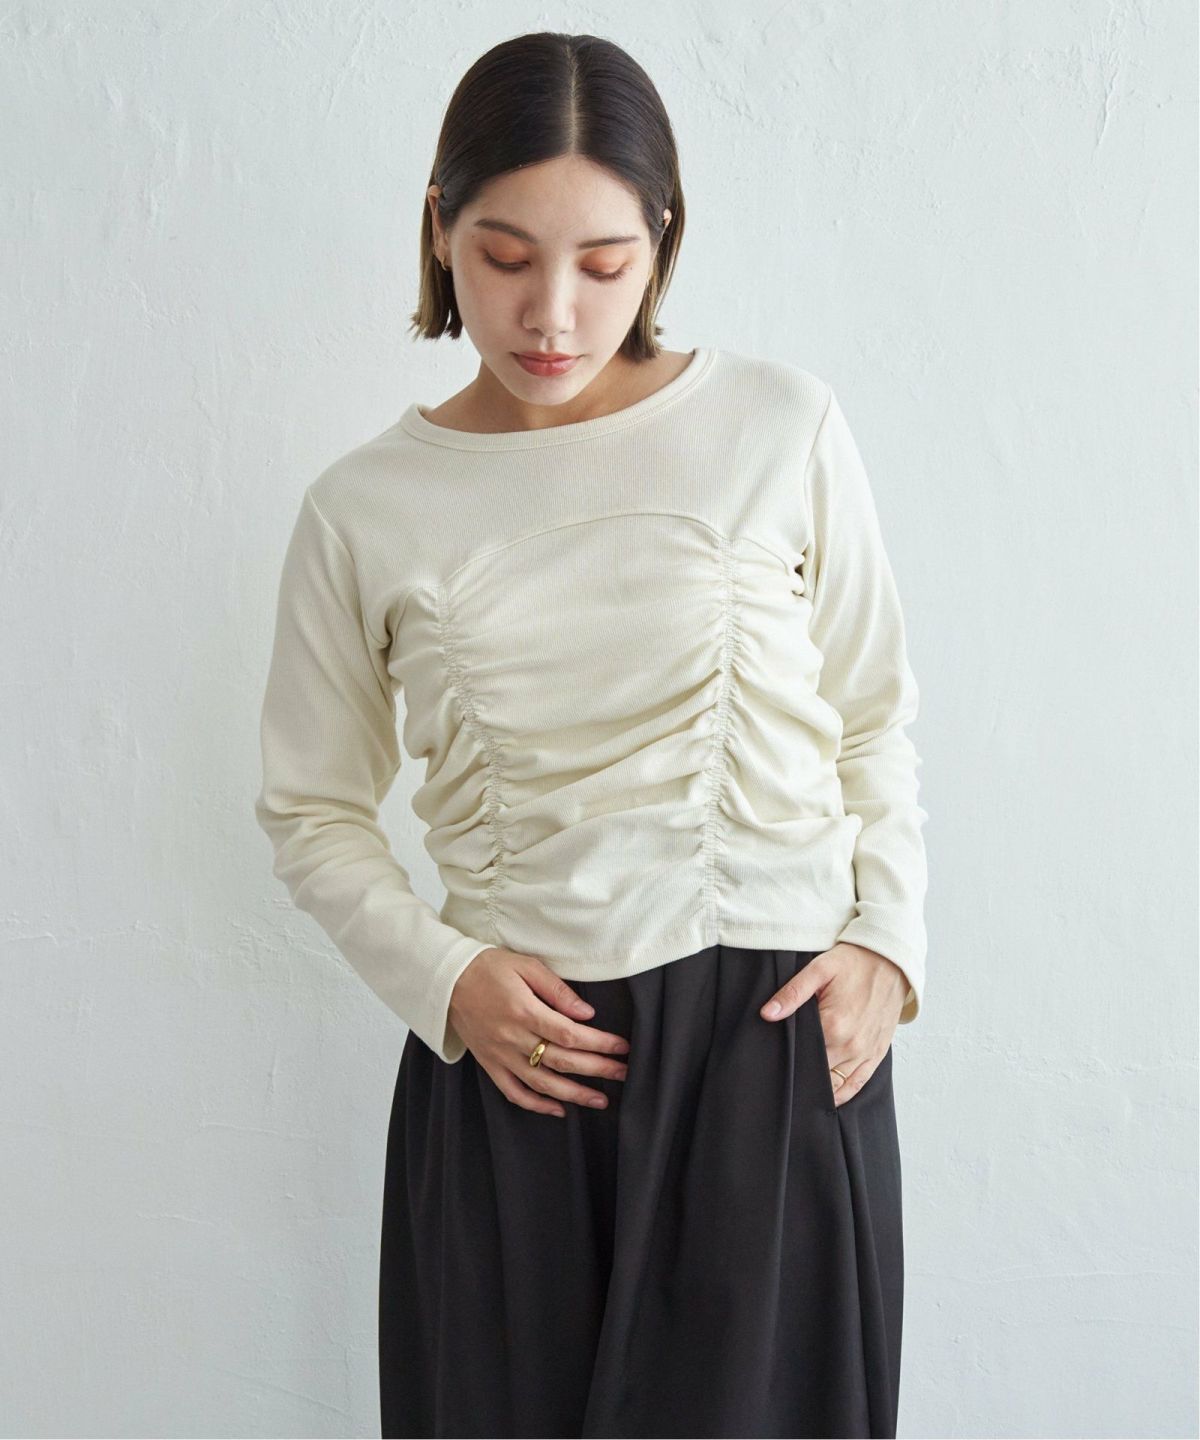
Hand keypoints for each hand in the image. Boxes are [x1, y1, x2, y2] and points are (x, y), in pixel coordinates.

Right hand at [449, 948, 630, 1117]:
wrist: (447, 980)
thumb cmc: (489, 967)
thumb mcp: (526, 966)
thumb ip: (557, 990)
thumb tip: (586, 1014)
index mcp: (524, 1011)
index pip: (571, 1034)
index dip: (600, 1044)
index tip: (622, 1047)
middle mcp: (513, 1038)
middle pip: (562, 1061)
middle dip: (598, 1070)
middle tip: (624, 1074)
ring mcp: (500, 1055)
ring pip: (542, 1083)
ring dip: (574, 1094)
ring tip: (601, 1100)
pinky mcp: (489, 1064)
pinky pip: (514, 1092)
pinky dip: (537, 1105)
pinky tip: (559, 1109)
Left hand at [759, 942, 907, 1105]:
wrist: (891, 961)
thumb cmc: (854, 963)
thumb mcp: (819, 970)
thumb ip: (792, 993)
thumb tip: (767, 1014)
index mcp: (833, 1026)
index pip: (801, 1057)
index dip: (786, 1060)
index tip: (773, 1062)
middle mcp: (851, 1046)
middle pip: (816, 1074)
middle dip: (800, 1073)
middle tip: (783, 1074)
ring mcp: (866, 1053)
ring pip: (836, 1085)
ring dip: (819, 1088)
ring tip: (800, 1088)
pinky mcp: (877, 1053)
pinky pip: (858, 1084)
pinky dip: (842, 1093)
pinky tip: (827, 1096)